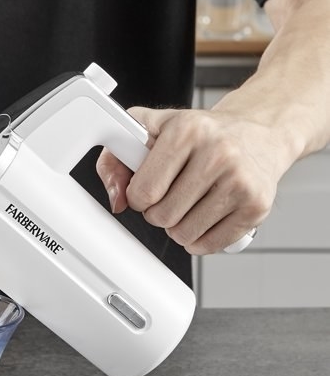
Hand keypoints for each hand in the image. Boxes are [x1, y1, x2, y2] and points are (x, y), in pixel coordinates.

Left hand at [96, 106, 281, 254]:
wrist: (260, 132)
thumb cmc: (202, 134)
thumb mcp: (152, 130)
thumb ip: (116, 158)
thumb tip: (117, 200)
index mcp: (187, 130)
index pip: (143, 192)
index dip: (138, 196)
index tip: (149, 187)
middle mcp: (218, 153)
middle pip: (162, 217)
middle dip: (158, 212)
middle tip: (172, 194)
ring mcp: (241, 181)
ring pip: (183, 235)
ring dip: (178, 226)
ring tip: (191, 202)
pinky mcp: (256, 206)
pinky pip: (209, 245)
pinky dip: (200, 238)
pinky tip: (207, 215)